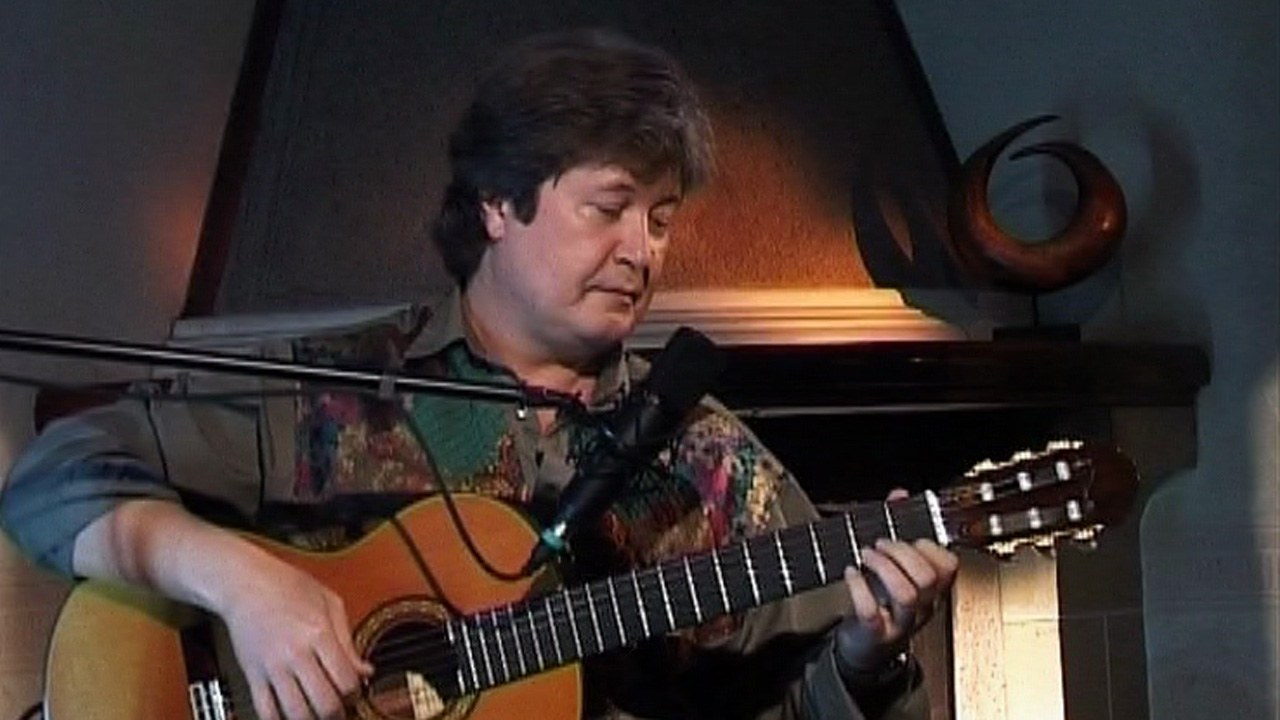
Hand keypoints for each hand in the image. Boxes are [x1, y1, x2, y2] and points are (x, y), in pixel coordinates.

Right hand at [218, 554, 373, 719]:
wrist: (245, 582)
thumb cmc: (288, 586)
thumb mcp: (330, 602)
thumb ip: (348, 640)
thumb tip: (365, 670)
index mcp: (319, 633)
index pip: (346, 680)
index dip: (356, 694)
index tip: (355, 693)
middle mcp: (296, 653)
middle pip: (324, 702)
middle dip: (338, 713)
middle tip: (340, 710)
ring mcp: (272, 667)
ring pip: (296, 713)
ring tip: (318, 714)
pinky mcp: (252, 674)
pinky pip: (265, 710)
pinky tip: (290, 717)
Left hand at [833, 489, 958, 677]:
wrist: (864, 648)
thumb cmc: (881, 602)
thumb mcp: (894, 567)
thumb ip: (898, 528)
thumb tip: (899, 495)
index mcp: (931, 590)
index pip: (948, 566)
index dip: (928, 546)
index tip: (907, 537)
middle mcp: (922, 607)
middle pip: (928, 577)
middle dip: (902, 552)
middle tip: (880, 543)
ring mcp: (901, 622)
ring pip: (907, 594)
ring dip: (883, 567)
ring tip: (865, 555)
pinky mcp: (876, 633)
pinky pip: (871, 611)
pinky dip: (857, 587)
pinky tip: (850, 573)